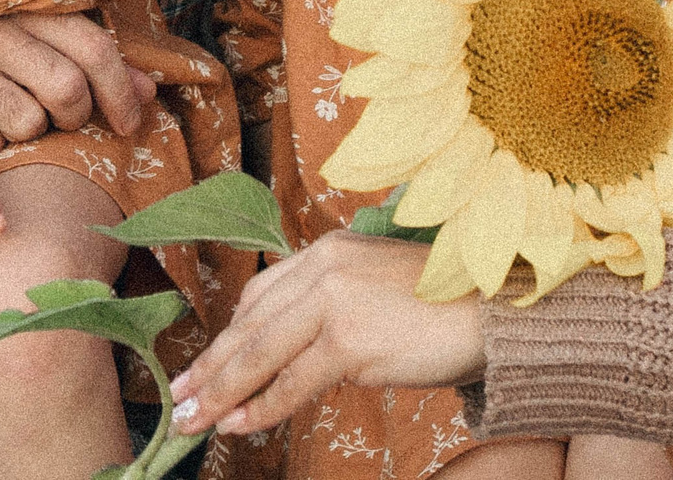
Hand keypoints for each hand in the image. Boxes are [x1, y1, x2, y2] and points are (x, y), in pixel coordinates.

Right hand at [0, 14, 158, 157]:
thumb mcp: (33, 25)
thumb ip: (90, 54)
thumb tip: (148, 90)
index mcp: (23, 3)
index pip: (92, 48)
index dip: (121, 91)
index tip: (131, 120)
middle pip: (66, 91)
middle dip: (79, 116)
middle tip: (68, 116)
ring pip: (29, 125)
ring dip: (34, 129)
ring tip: (12, 107)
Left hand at [169, 231, 485, 437]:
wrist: (494, 314)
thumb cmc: (440, 307)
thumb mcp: (373, 287)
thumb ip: (329, 304)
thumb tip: (287, 351)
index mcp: (328, 249)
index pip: (260, 293)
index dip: (228, 333)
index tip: (203, 363)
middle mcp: (324, 266)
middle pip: (250, 323)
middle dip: (210, 365)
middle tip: (178, 396)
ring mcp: (335, 301)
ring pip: (260, 353)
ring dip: (221, 391)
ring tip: (192, 420)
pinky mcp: (349, 339)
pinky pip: (292, 382)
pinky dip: (260, 406)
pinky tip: (237, 424)